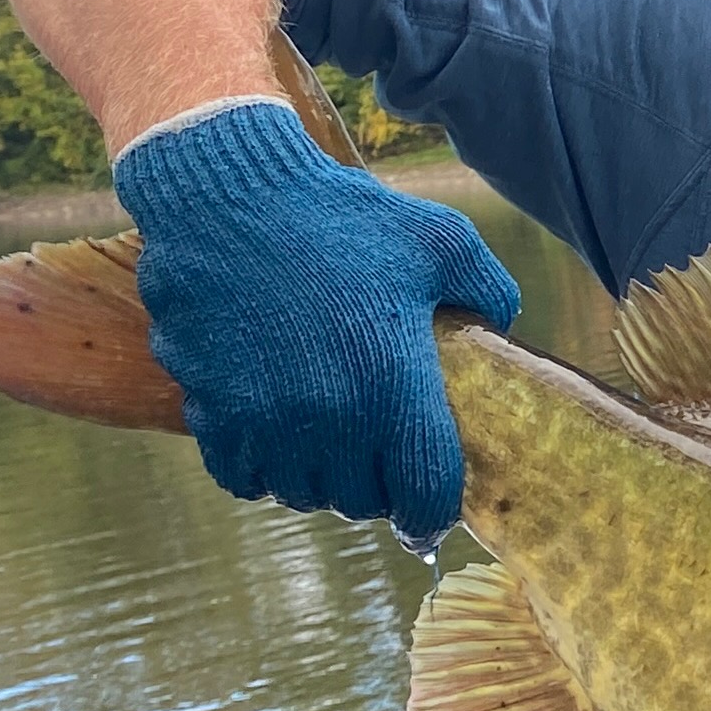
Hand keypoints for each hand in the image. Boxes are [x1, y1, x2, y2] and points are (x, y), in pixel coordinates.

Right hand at [114, 102, 520, 542]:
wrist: (226, 196)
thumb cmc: (341, 216)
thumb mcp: (444, 242)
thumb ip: (491, 292)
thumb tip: (502, 330)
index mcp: (392, 387)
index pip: (424, 497)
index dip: (434, 513)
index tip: (431, 511)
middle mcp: (327, 418)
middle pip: (360, 502)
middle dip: (377, 489)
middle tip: (382, 460)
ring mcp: (261, 420)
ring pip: (300, 493)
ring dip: (320, 481)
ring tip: (332, 447)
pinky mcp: (208, 408)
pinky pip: (240, 476)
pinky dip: (261, 471)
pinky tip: (278, 438)